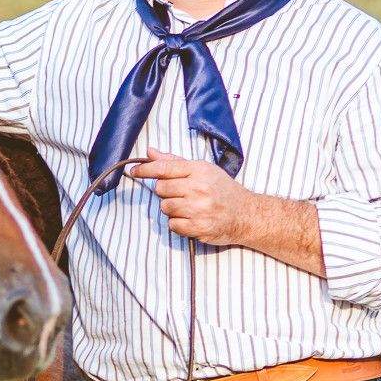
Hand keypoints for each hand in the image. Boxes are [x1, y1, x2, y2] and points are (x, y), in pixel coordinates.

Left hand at [129, 149, 255, 244]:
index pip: (164, 167)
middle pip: (161, 189)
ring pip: (165, 208)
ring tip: (187, 207)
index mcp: (199, 170)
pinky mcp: (199, 227)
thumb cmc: (223, 190)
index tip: (134, 171)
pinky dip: (178, 223)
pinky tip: (190, 219)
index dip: (145, 170)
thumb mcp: (203, 170)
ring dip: (171, 208)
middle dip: (165, 192)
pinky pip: (173, 225)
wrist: (246, 214)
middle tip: (179, 193)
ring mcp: (199, 209)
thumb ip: (175, 162)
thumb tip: (150, 152)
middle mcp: (199, 188)